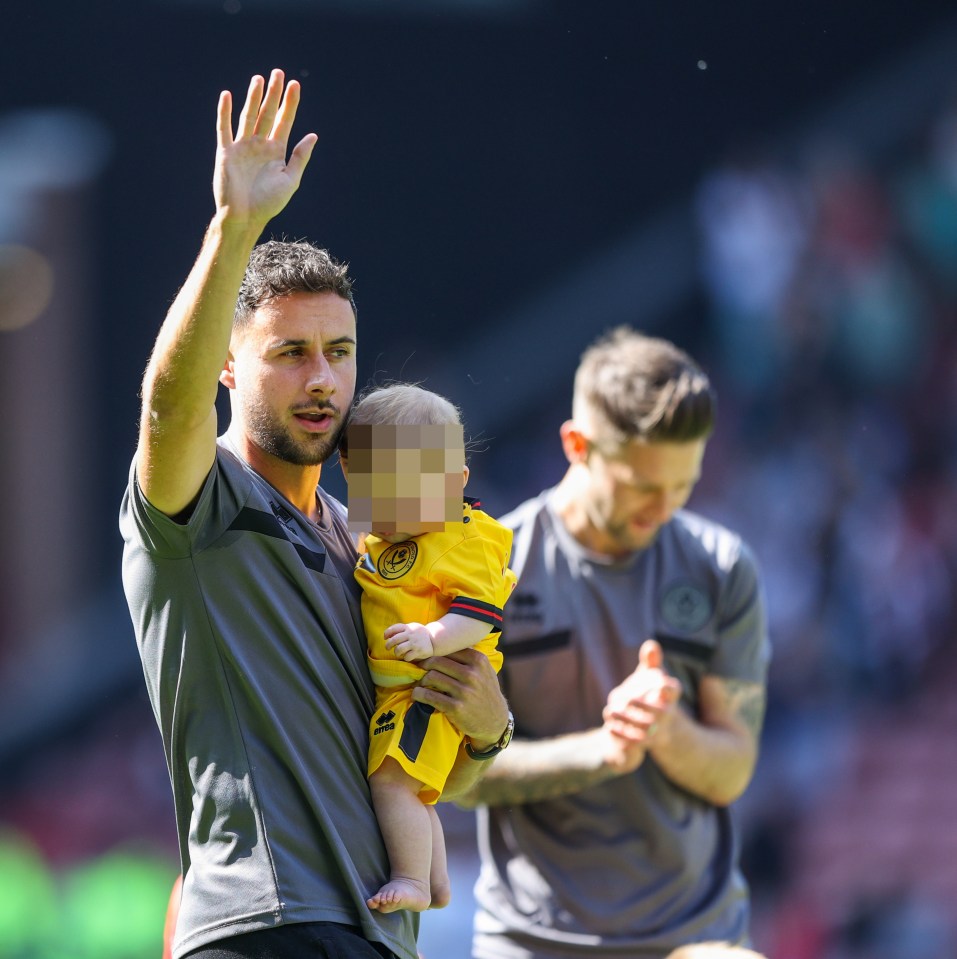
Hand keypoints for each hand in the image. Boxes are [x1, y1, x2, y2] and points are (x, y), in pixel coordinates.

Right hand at [214, 69, 317, 230]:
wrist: (245, 217)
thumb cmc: (268, 203)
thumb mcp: (290, 180)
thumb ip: (301, 157)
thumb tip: (313, 135)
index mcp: (276, 152)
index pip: (284, 122)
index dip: (290, 104)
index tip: (295, 85)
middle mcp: (259, 146)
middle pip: (267, 114)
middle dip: (273, 94)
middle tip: (278, 72)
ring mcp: (242, 147)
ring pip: (248, 116)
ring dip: (253, 97)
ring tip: (258, 78)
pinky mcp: (226, 152)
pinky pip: (224, 128)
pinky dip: (225, 112)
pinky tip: (228, 96)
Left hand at [384, 622, 434, 661]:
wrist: (434, 639)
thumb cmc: (419, 634)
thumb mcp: (411, 627)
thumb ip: (401, 629)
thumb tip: (387, 635)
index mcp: (408, 627)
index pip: (394, 628)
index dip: (387, 633)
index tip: (385, 638)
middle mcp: (411, 634)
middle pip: (394, 640)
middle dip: (388, 645)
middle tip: (388, 648)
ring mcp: (414, 643)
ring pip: (399, 649)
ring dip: (396, 652)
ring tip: (398, 653)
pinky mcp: (418, 651)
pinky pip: (407, 657)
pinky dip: (405, 657)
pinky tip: (407, 656)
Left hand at [412, 648, 507, 746]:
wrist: (495, 721)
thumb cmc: (486, 692)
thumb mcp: (485, 670)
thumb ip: (469, 657)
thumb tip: (444, 645)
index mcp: (478, 661)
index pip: (448, 650)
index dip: (434, 652)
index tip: (426, 657)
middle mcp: (472, 674)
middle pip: (437, 661)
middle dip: (424, 664)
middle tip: (419, 669)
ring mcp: (464, 691)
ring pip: (432, 677)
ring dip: (421, 680)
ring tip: (420, 683)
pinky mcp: (456, 707)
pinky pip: (429, 696)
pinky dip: (419, 694)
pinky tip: (417, 694)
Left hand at [602, 639, 681, 749]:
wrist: (653, 722)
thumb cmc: (651, 691)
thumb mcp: (651, 675)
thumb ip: (651, 661)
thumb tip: (651, 645)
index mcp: (669, 696)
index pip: (674, 691)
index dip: (669, 689)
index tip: (661, 685)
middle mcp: (667, 714)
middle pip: (660, 713)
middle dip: (644, 707)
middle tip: (627, 699)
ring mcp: (659, 729)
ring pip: (646, 730)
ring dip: (628, 722)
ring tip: (609, 711)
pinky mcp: (647, 742)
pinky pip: (637, 743)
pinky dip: (623, 735)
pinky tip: (609, 726)